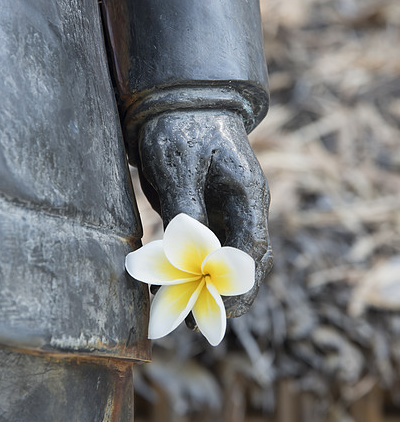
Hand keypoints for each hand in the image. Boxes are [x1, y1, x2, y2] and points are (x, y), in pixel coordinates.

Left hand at [137, 110, 272, 317]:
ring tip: (180, 308)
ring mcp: (227, 209)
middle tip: (196, 318)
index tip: (222, 308)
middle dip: (225, 292)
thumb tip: (190, 254)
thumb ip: (185, 209)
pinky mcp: (207, 210)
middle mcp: (243, 206)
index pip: (253, 248)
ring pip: (224, 257)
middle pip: (245, 260)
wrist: (175, 102)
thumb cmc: (180, 127)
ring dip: (206, 283)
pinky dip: (191, 267)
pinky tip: (170, 281)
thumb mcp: (179, 167)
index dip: (240, 283)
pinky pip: (205, 247)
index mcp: (247, 194)